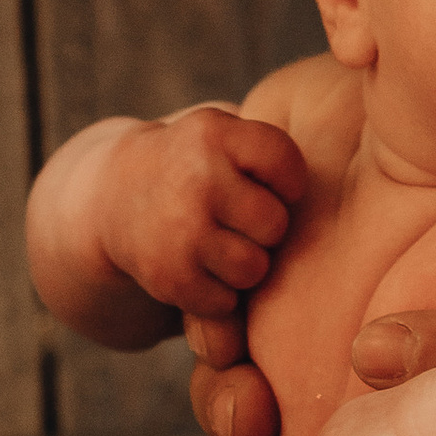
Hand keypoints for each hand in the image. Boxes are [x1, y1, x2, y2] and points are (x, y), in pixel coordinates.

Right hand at [85, 109, 300, 322]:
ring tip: (218, 245)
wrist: (112, 196)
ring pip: (254, 269)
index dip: (287, 182)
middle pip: (275, 224)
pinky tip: (195, 266)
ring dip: (242, 265)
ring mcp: (181, 229)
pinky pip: (225, 302)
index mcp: (214, 133)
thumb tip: (324, 191)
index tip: (269, 185)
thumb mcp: (220, 134)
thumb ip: (267, 151)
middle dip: (263, 229)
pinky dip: (216, 294)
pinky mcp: (168, 276)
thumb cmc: (192, 168)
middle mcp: (197, 177)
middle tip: (236, 220)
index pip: (284, 161)